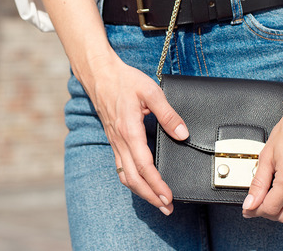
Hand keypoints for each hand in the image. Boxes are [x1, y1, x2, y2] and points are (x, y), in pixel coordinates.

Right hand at [81, 54, 188, 216]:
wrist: (99, 75)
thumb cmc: (124, 81)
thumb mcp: (151, 91)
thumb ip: (168, 113)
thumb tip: (182, 133)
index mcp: (129, 130)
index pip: (144, 165)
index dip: (157, 184)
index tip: (169, 196)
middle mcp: (120, 140)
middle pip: (134, 178)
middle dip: (150, 196)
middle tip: (167, 208)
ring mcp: (115, 142)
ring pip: (126, 175)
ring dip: (141, 191)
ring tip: (157, 201)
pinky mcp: (114, 140)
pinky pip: (121, 167)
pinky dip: (132, 180)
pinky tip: (142, 183)